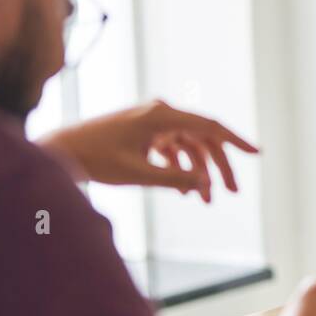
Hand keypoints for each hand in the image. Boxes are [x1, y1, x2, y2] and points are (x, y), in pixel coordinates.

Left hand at [39, 99, 258, 201]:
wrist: (58, 152)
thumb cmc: (94, 160)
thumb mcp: (138, 174)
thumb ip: (176, 180)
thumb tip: (207, 187)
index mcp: (162, 115)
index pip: (210, 126)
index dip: (236, 141)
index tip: (256, 155)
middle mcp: (160, 113)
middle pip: (202, 139)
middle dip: (219, 167)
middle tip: (234, 193)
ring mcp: (151, 122)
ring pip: (188, 147)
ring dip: (199, 172)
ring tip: (206, 201)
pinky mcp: (143, 133)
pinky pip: (173, 149)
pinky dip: (181, 168)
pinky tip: (186, 191)